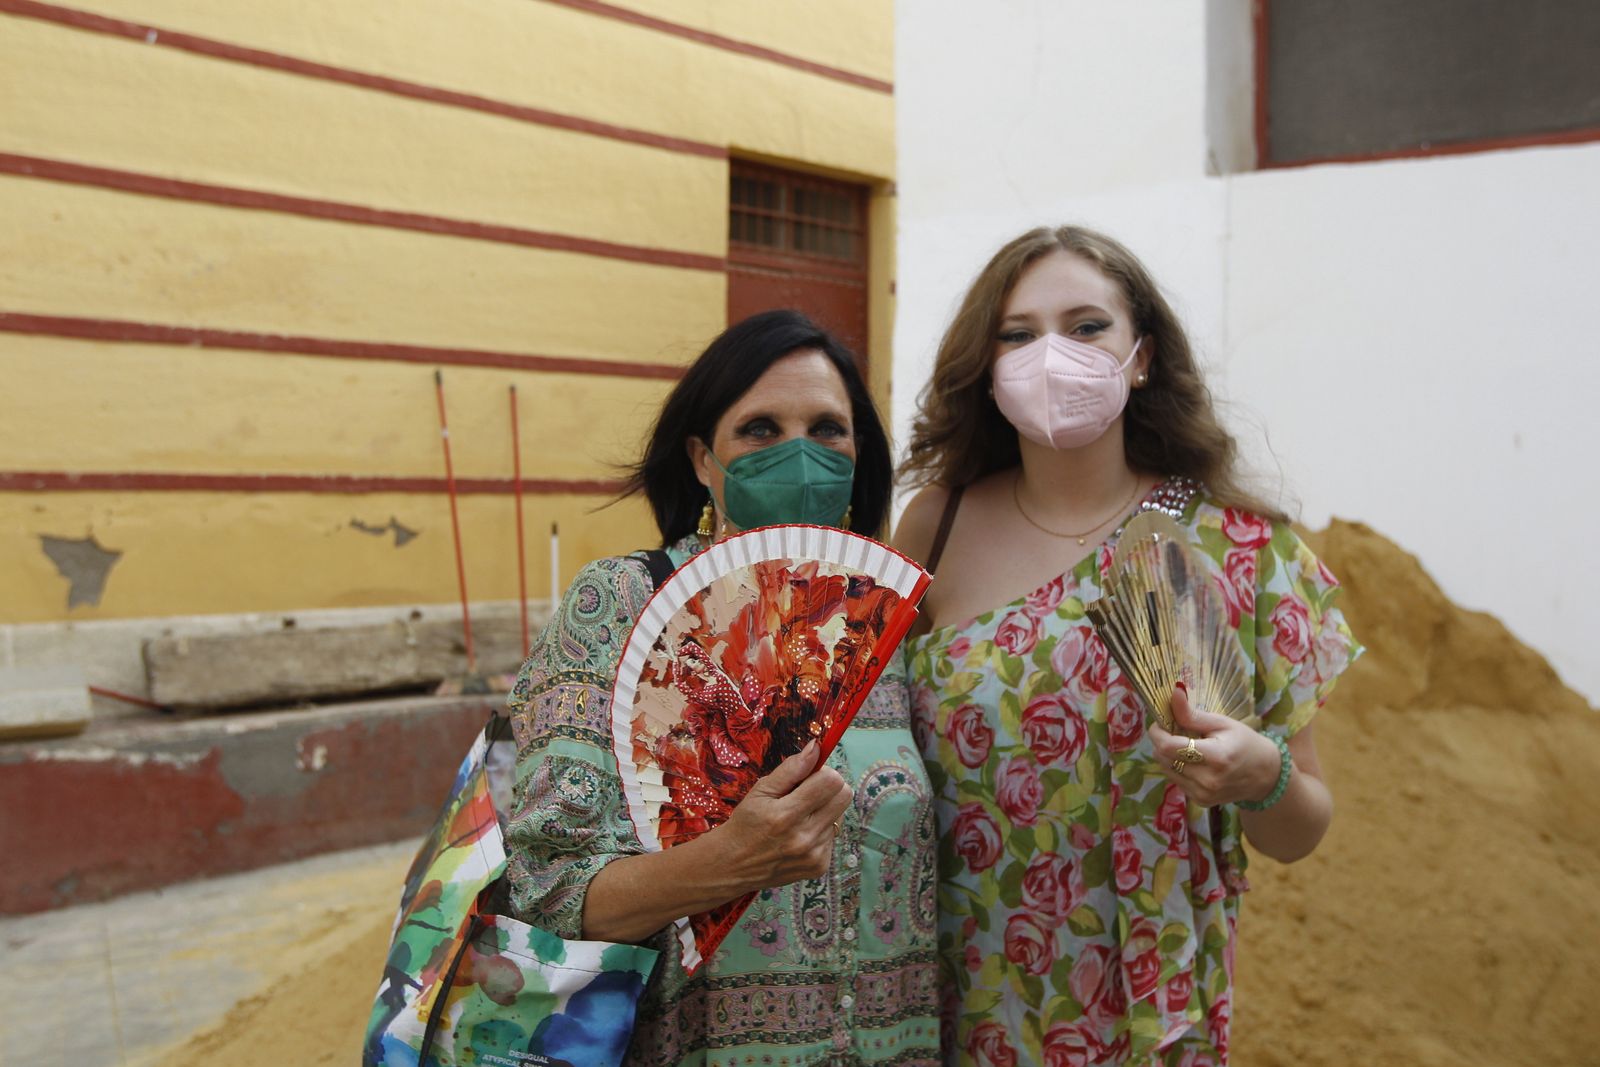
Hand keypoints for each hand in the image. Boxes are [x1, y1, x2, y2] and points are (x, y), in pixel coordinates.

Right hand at [713, 742, 852, 892]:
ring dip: (823, 811)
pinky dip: (819, 831)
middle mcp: (804, 837)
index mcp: (786, 815)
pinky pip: (833, 836)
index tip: (809, 776)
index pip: (831, 781)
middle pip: (844, 796)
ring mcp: (814, 855)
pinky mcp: (820, 866)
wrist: (734, 866)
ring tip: (799, 817)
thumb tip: (816, 747)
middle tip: (808, 792)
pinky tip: (799, 835)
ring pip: (840, 815)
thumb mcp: (760, 791)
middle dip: (829, 787)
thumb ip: (790, 769)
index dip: (822, 772)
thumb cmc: (746, 823)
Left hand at [1148, 686, 1279, 806]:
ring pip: (1165, 769)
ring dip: (1167, 754)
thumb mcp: (1222, 723)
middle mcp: (1207, 780)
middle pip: (1163, 758)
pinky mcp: (1200, 801)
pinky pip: (1175, 779)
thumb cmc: (1245, 743)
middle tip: (1173, 731)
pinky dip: (1176, 767)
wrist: (1265, 775)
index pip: (1169, 746)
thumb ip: (1193, 714)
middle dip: (1161, 741)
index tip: (1160, 722)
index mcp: (1216, 757)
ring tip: (1184, 744)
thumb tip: (1174, 693)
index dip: (1158, 733)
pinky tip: (1191, 760)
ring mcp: (1203, 794)